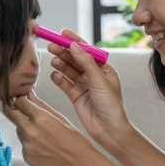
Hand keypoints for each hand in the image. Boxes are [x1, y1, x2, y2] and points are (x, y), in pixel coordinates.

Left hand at [3, 92, 103, 165]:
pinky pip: (23, 145)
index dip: (21, 99)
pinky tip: (43, 146)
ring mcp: (27, 146)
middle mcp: (30, 132)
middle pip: (12, 114)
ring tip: (42, 134)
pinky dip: (29, 143)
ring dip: (24, 128)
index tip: (23, 100)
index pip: (19, 102)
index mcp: (40, 118)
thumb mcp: (61, 118)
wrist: (79, 164)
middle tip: (23, 111)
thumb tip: (29, 95)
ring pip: (18, 130)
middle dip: (16, 111)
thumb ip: (42, 105)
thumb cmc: (75, 141)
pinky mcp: (26, 157)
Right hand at [47, 30, 132, 152]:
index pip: (88, 51)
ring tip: (53, 60)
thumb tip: (75, 46)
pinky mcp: (76, 97)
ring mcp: (84, 86)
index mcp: (104, 70)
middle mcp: (94, 76)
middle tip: (52, 46)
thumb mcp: (100, 81)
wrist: (109, 130)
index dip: (75, 42)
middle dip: (64, 52)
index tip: (62, 34)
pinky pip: (65, 84)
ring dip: (61, 64)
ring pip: (69, 71)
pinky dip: (59, 79)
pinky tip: (54, 75)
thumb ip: (86, 63)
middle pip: (76, 60)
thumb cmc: (112, 107)